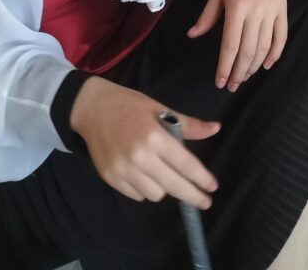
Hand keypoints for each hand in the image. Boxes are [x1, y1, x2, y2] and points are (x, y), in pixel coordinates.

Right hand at [70, 77, 219, 205]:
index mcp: (154, 136)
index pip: (185, 164)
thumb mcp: (159, 108)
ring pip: (155, 194)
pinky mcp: (110, 178)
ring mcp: (123, 170)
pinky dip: (145, 189)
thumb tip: (216, 128)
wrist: (92, 108)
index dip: (201, 178)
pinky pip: (137, 195)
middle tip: (205, 202)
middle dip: (192, 196)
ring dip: (165, 188)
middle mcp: (139, 157)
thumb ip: (188, 124)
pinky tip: (145, 174)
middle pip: (173, 186)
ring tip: (164, 174)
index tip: (212, 187)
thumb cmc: (129, 105)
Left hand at [187, 0, 287, 91]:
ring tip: (244, 77)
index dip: (225, 67)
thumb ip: (207, 15)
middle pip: (248, 51)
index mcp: (237, 7)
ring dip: (254, 66)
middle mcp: (256, 12)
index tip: (220, 82)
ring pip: (264, 47)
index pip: (230, 45)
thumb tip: (192, 35)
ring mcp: (272, 11)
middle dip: (239, 72)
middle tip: (231, 86)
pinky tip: (266, 65)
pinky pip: (281, 37)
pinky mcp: (283, 9)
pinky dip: (275, 54)